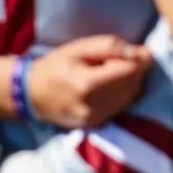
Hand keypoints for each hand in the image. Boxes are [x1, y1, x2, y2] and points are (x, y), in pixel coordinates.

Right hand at [26, 36, 150, 128]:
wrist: (31, 94)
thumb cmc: (55, 66)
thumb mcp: (78, 48)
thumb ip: (110, 47)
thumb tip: (141, 53)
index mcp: (87, 84)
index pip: (129, 71)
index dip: (140, 59)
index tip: (141, 50)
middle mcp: (93, 106)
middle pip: (133, 85)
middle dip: (138, 69)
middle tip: (129, 58)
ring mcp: (95, 119)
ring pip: (131, 97)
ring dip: (133, 81)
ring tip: (120, 70)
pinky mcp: (96, 125)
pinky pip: (122, 106)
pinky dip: (125, 93)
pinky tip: (115, 84)